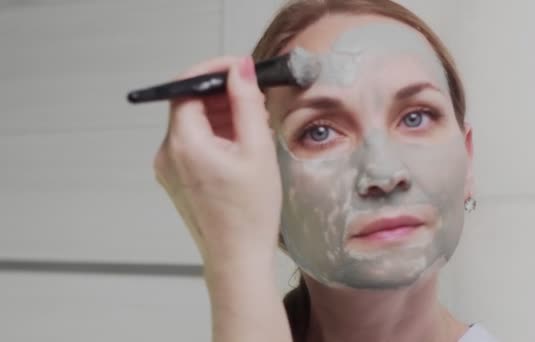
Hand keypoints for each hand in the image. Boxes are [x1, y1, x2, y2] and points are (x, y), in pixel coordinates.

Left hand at [153, 56, 281, 270]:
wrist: (237, 259)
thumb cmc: (250, 214)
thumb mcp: (256, 150)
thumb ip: (247, 103)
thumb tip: (240, 69)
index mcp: (183, 143)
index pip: (188, 86)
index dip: (214, 70)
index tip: (239, 68)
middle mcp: (167, 154)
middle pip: (189, 104)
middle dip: (222, 95)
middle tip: (254, 97)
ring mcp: (168, 168)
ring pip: (192, 124)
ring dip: (220, 116)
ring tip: (253, 127)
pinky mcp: (176, 180)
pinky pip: (192, 145)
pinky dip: (214, 136)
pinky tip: (239, 147)